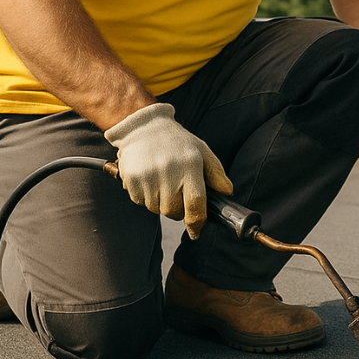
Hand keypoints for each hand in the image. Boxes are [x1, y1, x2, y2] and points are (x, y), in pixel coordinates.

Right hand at [103, 103, 232, 238]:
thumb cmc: (177, 142)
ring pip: (156, 209)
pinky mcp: (131, 179)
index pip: (195, 203)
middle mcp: (169, 172)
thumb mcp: (202, 152)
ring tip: (162, 183)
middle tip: (177, 195)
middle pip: (173, 212)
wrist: (143, 126)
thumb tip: (227, 192)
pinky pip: (140, 202)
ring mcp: (148, 176)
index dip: (197, 222)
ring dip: (160, 204)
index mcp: (190, 166)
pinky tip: (149, 181)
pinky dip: (145, 197)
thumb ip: (216, 173)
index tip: (196, 232)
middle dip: (177, 210)